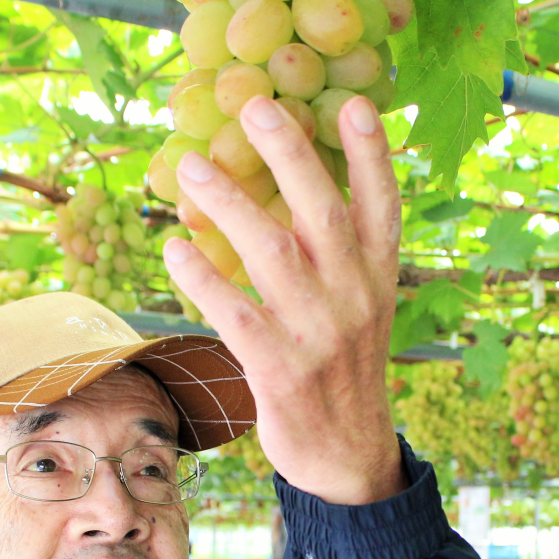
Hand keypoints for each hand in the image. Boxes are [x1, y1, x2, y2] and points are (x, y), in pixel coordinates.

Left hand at [165, 95, 404, 505]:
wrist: (348, 456)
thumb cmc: (342, 367)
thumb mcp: (360, 307)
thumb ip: (338, 253)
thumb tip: (294, 184)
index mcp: (378, 278)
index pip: (383, 207)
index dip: (372, 156)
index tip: (354, 102)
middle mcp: (354, 299)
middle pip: (322, 214)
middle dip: (290, 156)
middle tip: (255, 107)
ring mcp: (318, 336)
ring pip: (272, 255)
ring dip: (229, 204)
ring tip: (191, 165)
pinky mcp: (280, 372)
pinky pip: (236, 314)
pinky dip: (204, 278)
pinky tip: (175, 248)